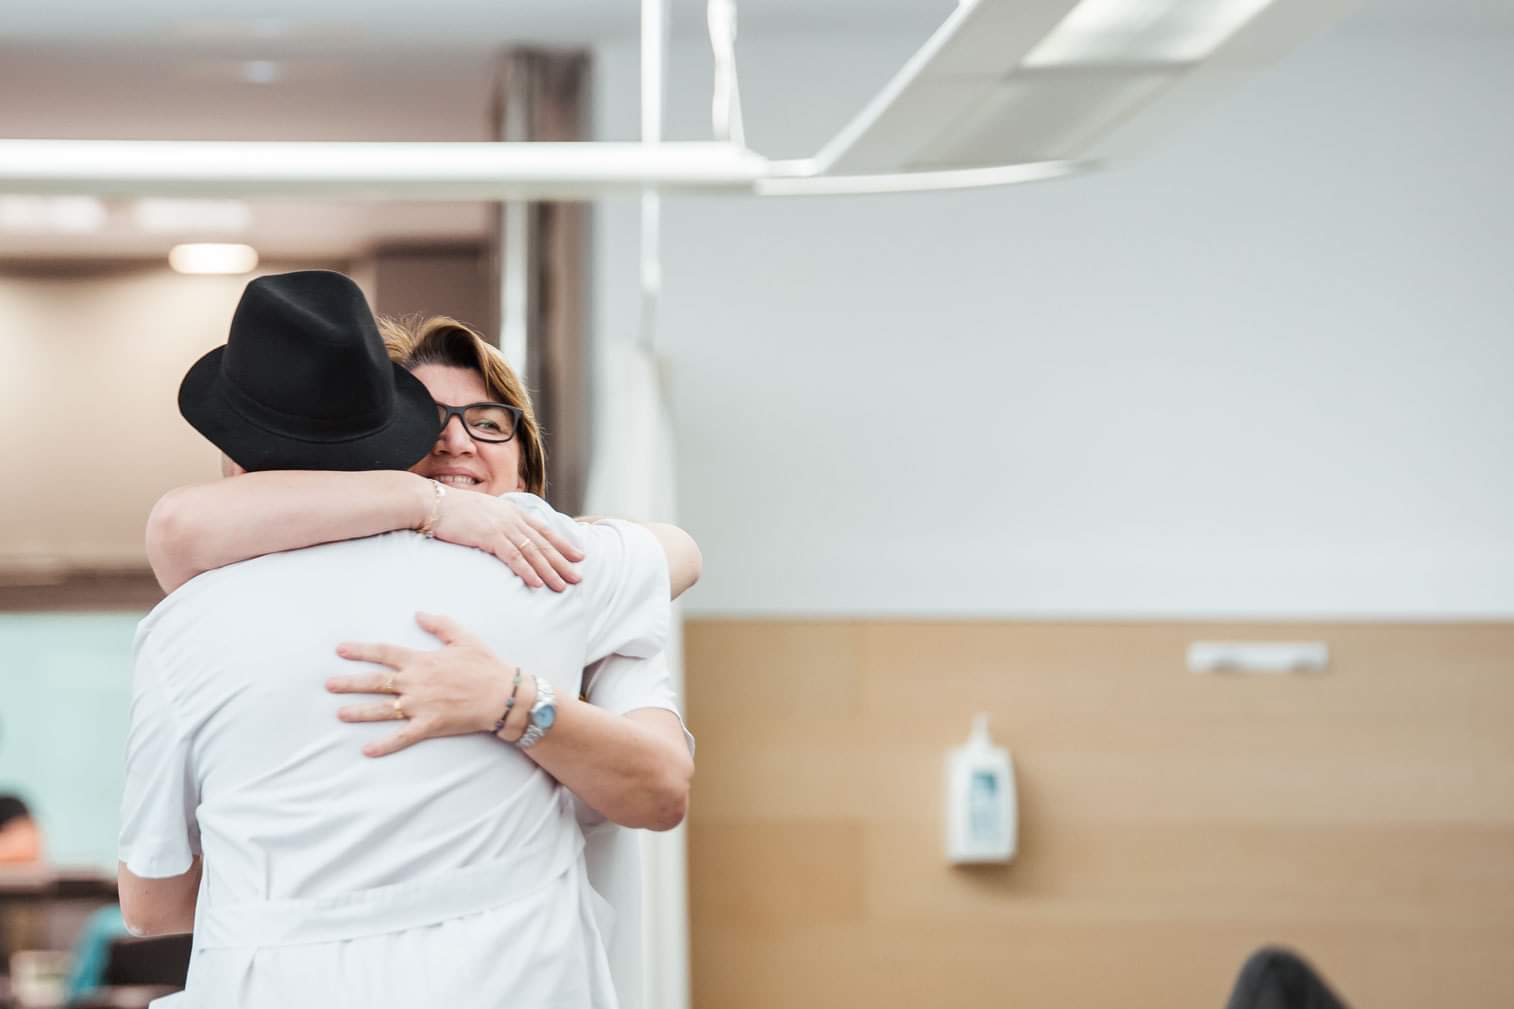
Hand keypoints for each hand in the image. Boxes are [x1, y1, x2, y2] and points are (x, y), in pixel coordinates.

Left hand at [328, 612, 520, 757]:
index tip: (340, 650)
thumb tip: (419, 613)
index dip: (361, 650)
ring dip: (359, 711)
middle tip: (329, 684)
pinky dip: (384, 745)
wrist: (503, 695)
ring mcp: (419, 706)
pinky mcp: (429, 725)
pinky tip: (367, 750)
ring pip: (382, 709)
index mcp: (421, 661)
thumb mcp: (464, 638)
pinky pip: (402, 737)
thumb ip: (440, 625)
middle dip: (349, 682)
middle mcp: (415, 683)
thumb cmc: (486, 665)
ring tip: (339, 713)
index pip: (384, 652)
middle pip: (375, 682)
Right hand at [430, 490, 583, 590]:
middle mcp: (512, 518)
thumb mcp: (483, 512)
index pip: (543, 530)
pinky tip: (537, 582)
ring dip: (549, 571)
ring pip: (533, 552)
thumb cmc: (453, 510)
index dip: (562, 544)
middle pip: (543, 543)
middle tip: (578, 577)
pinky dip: (528, 571)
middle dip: (563, 561)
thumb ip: (498, 522)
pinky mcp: (490, 536)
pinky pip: (514, 557)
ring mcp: (502, 526)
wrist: (432, 503)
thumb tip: (505, 535)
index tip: (578, 555)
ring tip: (562, 585)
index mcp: (512, 511)